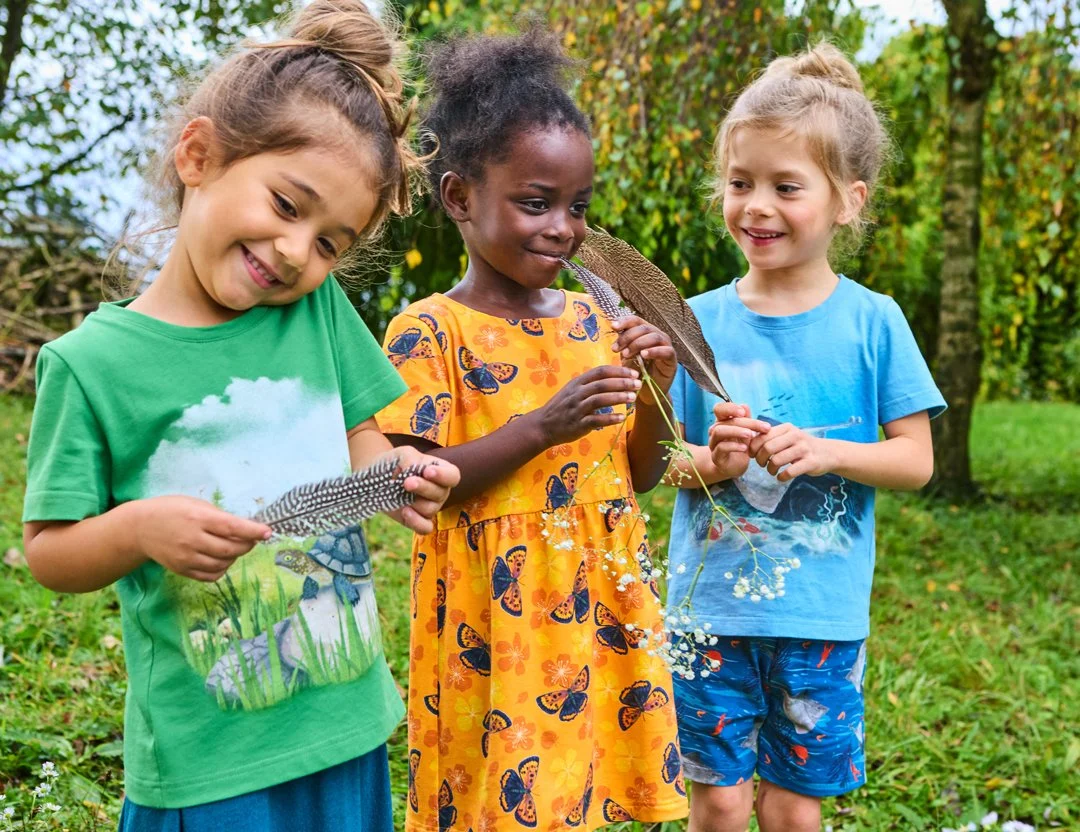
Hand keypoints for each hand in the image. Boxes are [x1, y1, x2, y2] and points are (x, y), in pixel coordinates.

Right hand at [133, 496, 271, 581]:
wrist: (140, 528)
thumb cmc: (172, 510)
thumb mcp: (196, 504)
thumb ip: (219, 516)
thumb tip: (246, 528)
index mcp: (198, 518)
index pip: (231, 527)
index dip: (252, 531)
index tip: (268, 532)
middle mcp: (192, 539)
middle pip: (230, 548)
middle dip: (248, 545)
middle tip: (252, 539)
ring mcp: (186, 557)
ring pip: (223, 563)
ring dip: (235, 556)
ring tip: (234, 547)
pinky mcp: (182, 570)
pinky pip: (211, 575)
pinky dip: (222, 568)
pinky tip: (222, 559)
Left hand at [382, 445, 460, 534]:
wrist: (376, 477)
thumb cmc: (395, 463)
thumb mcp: (403, 454)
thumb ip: (412, 460)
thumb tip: (414, 473)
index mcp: (441, 472)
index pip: (453, 476)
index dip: (443, 475)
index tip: (427, 471)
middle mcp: (440, 491)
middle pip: (441, 494)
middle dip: (423, 488)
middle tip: (407, 482)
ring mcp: (431, 507)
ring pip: (431, 509)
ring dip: (414, 501)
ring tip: (400, 493)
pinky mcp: (418, 520)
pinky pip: (425, 528)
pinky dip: (416, 521)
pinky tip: (404, 511)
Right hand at [537, 364, 641, 445]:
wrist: (543, 425)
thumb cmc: (562, 407)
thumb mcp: (573, 390)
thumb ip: (590, 384)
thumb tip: (615, 378)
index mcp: (577, 382)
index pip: (600, 372)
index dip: (618, 371)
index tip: (633, 373)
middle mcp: (576, 393)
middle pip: (602, 384)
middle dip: (622, 383)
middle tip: (638, 383)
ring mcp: (576, 408)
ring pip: (599, 400)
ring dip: (618, 397)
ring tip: (633, 397)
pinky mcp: (577, 424)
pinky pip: (596, 420)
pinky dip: (610, 418)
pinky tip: (622, 417)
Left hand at [611, 315, 677, 402]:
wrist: (645, 391)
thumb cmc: (636, 371)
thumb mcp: (626, 355)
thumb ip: (623, 341)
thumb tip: (613, 326)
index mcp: (645, 332)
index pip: (636, 320)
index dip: (625, 321)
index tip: (613, 326)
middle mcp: (657, 335)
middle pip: (644, 327)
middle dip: (628, 336)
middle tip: (615, 349)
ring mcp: (666, 346)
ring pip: (654, 336)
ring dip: (638, 343)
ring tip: (626, 355)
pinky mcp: (672, 358)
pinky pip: (666, 351)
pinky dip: (654, 351)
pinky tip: (643, 355)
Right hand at [708, 403, 772, 479]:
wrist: (734, 467)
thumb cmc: (740, 447)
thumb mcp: (746, 432)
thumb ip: (746, 419)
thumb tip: (744, 406)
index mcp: (722, 422)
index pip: (719, 409)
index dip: (730, 408)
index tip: (743, 412)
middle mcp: (715, 430)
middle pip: (726, 421)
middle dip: (747, 422)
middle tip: (764, 427)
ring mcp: (713, 443)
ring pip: (720, 431)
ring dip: (737, 431)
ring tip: (751, 435)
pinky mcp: (715, 456)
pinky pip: (721, 447)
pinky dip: (734, 446)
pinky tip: (745, 448)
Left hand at [748, 422, 837, 481]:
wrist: (828, 453)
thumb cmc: (800, 446)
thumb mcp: (787, 436)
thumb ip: (770, 437)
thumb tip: (747, 442)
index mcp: (787, 428)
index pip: (762, 436)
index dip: (753, 448)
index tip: (753, 455)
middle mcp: (795, 436)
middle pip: (767, 448)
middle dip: (760, 459)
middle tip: (762, 464)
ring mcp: (804, 449)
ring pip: (777, 460)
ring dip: (770, 469)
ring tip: (772, 471)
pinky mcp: (811, 462)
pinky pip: (789, 472)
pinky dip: (781, 477)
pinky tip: (781, 477)